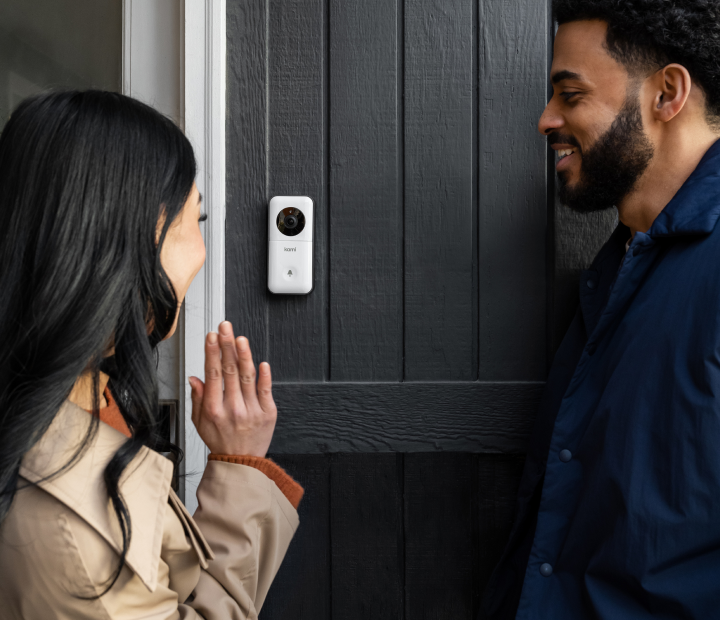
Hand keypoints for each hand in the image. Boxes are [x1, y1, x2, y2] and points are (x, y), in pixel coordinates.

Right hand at [189, 321, 276, 456]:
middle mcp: (232, 409)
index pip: (212, 374)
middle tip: (225, 328)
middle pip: (229, 371)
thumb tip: (195, 378)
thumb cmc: (220, 440)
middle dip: (226, 346)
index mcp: (213, 409)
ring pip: (247, 377)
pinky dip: (264, 376)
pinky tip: (262, 362)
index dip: (212, 353)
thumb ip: (197, 398)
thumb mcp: (200, 423)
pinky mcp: (268, 413)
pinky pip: (266, 390)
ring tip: (240, 338)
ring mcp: (251, 410)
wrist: (241, 463)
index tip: (212, 337)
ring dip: (244, 355)